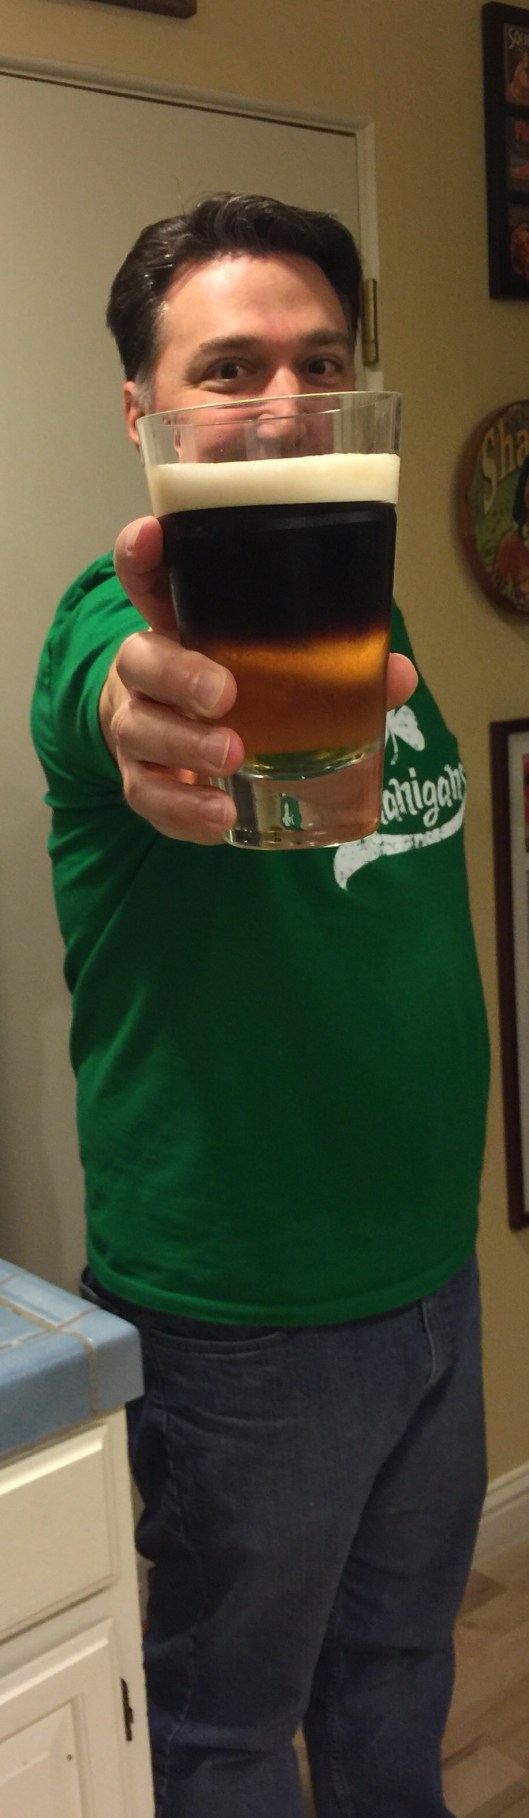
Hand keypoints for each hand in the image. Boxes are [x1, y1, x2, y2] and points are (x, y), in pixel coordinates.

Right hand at [103, 517, 417, 844]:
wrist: (179, 750)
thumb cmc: (235, 689)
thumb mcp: (273, 665)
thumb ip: (333, 664)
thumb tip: (398, 675)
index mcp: (176, 624)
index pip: (145, 575)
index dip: (141, 551)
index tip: (155, 533)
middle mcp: (144, 670)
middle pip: (140, 660)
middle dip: (179, 675)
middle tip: (225, 696)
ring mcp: (135, 726)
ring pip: (139, 731)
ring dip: (185, 747)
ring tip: (232, 758)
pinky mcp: (141, 781)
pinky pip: (149, 797)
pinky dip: (184, 811)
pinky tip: (220, 817)